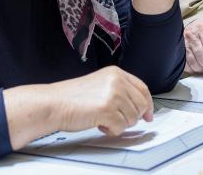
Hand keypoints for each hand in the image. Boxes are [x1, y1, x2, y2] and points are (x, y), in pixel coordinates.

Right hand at [3, 66, 153, 149]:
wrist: (53, 103)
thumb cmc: (72, 98)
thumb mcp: (100, 85)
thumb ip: (119, 91)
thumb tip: (139, 109)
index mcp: (116, 73)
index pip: (142, 88)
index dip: (148, 103)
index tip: (149, 114)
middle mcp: (117, 81)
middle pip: (141, 105)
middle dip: (131, 117)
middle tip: (116, 120)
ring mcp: (113, 94)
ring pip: (132, 118)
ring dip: (118, 124)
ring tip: (102, 119)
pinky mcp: (107, 109)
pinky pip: (121, 127)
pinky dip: (111, 130)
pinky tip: (99, 124)